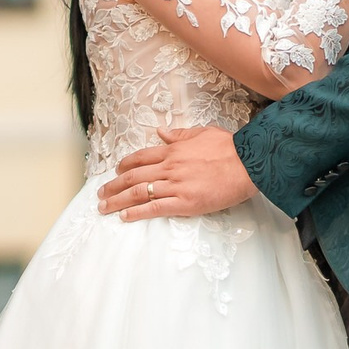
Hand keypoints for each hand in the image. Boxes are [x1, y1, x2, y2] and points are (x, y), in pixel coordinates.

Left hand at [96, 127, 257, 220]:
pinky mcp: (184, 202)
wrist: (248, 163)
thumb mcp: (202, 133)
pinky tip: (123, 217)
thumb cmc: (230, 148)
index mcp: (173, 150)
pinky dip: (136, 212)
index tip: (115, 171)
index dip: (124, 165)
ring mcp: (175, 185)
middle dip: (113, 186)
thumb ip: (179, 134)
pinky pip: (154, 208)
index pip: (140, 157)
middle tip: (100, 194)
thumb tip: (161, 132)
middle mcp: (169, 167)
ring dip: (117, 200)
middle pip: (133, 177)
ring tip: (103, 207)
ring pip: (138, 192)